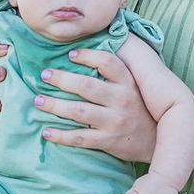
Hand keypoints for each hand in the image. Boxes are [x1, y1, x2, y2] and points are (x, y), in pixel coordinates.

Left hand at [35, 48, 156, 162]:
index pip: (108, 62)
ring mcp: (114, 122)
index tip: (70, 54)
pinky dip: (61, 135)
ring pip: (79, 111)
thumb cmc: (138, 109)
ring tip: (38, 100)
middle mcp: (122, 100)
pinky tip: (46, 132)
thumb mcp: (133, 87)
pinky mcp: (108, 141)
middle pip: (87, 86)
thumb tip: (87, 52)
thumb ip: (115, 73)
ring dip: (55, 105)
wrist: (155, 141)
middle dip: (62, 79)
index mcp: (128, 83)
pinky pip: (80, 138)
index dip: (87, 55)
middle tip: (44, 74)